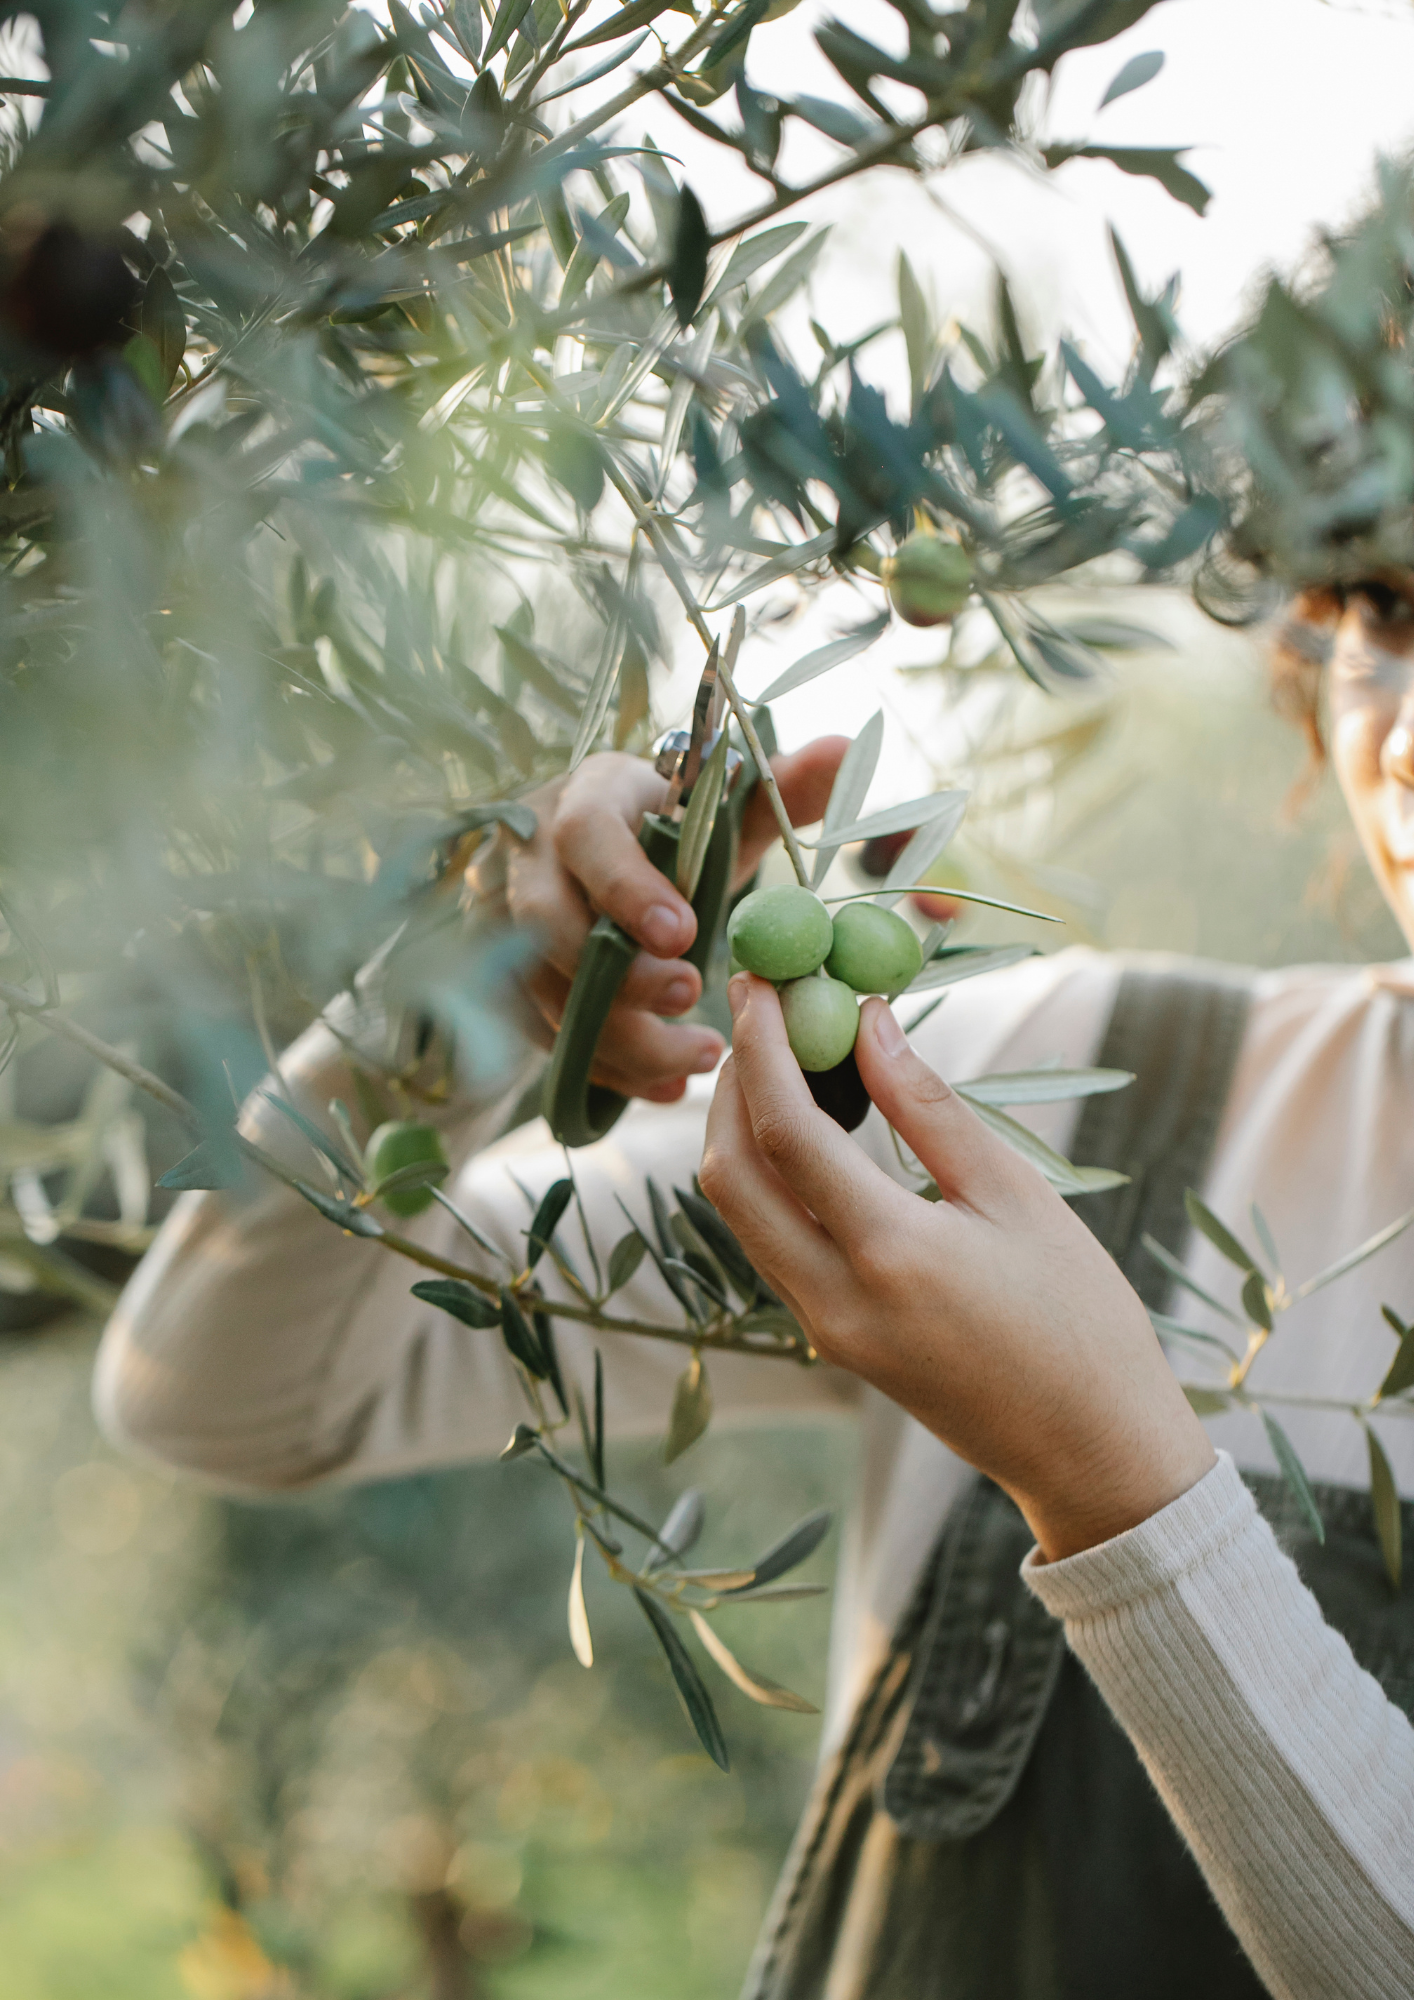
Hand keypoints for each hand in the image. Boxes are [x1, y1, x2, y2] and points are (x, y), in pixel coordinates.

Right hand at [468, 740, 847, 1104]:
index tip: (686, 935)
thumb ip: (786, 785)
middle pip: (546, 924)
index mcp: (587, 796)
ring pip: (541, 991)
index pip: (584, 834)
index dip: (627, 888)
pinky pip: (545, 1036)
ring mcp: (508, 923)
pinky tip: (666, 1083)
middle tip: (690, 997)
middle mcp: (531, 857)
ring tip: (700, 1056)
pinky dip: (608, 1068)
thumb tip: (845, 748)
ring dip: (620, 1037)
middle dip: (618, 974)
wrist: (615, 852)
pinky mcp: (511, 980)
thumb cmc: (675, 828)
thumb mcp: (727, 805)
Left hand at [700, 977, 1216, 1560]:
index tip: (762, 981)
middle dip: (731, 1084)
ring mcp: (823, 1328)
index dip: (761, 1048)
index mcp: (889, 1255)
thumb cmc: (1080, 1318)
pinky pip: (769, 1243)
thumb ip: (930, 1108)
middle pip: (730, 1174)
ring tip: (782, 1056)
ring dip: (741, 1129)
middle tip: (759, 1013)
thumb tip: (867, 1024)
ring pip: (740, 1212)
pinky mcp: (830, 1340)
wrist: (1092, 1454)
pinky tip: (807, 1129)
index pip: (785, 1133)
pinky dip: (769, 1177)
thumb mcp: (1016, 1198)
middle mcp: (833, 1298)